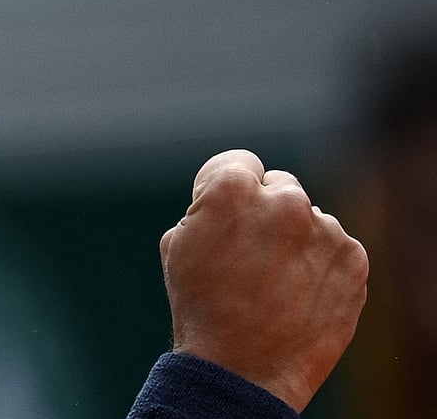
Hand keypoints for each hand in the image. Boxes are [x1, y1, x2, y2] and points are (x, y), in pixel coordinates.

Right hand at [159, 149, 367, 412]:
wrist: (242, 370)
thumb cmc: (201, 306)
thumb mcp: (178, 243)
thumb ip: (208, 207)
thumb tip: (232, 198)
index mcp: (233, 189)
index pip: (239, 162)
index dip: (225, 189)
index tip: (223, 215)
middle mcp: (285, 201)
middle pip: (278, 186)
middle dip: (265, 211)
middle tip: (250, 252)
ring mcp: (324, 230)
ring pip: (308, 219)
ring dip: (295, 239)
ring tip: (274, 281)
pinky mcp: (353, 259)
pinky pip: (334, 246)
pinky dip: (319, 263)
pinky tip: (298, 291)